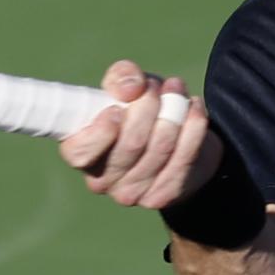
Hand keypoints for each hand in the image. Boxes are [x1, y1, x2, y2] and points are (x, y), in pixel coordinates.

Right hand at [58, 61, 221, 208]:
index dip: (100, 132)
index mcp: (80, 152)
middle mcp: (100, 180)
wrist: (177, 140)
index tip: (116, 109)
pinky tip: (194, 109)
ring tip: (177, 91)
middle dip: (148, 106)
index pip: (80, 152)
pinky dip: (193, 128)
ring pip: (160, 149)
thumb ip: (121, 77)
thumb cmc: (138, 110)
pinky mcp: (161, 197)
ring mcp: (130, 193)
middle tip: (156, 87)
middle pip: (130, 145)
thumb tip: (131, 88)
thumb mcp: (125, 86)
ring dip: (174, 112)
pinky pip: (183, 159)